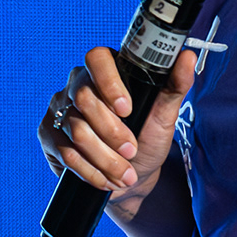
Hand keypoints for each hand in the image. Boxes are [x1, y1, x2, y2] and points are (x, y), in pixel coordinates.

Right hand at [37, 46, 194, 210]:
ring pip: (76, 131)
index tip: (128, 110)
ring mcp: (59, 109)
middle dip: (112, 132)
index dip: (109, 83)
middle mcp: (76, 85)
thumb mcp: (165, 116)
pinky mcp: (49, 135)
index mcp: (104, 71)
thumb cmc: (147, 141)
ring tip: (125, 174)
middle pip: (84, 99)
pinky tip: (107, 180)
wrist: (130, 178)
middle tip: (132, 150)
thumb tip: (187, 56)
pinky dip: (92, 172)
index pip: (97, 59)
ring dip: (106, 159)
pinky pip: (67, 153)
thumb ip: (174, 86)